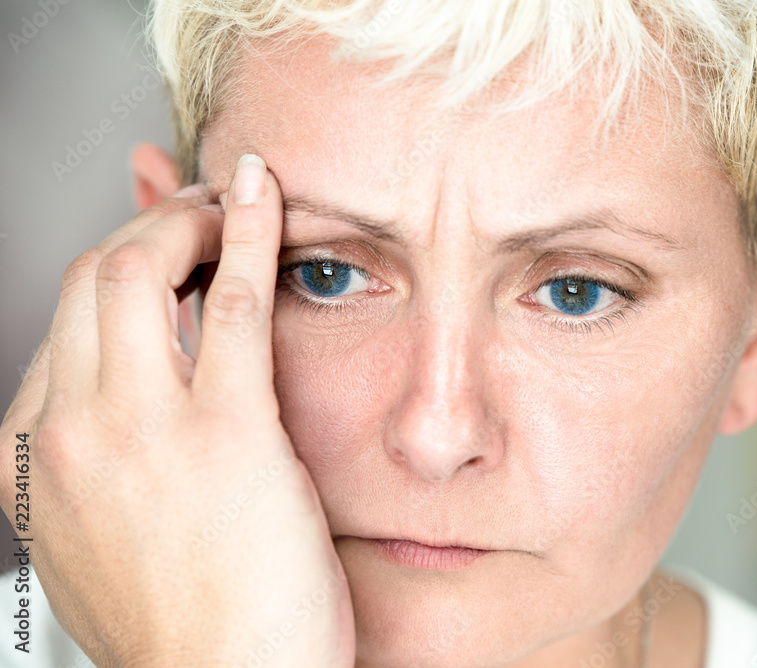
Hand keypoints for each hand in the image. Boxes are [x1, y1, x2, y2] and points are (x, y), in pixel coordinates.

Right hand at [0, 154, 354, 666]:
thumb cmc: (185, 626)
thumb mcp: (104, 534)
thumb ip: (97, 455)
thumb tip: (121, 388)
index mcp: (32, 455)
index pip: (62, 319)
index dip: (117, 268)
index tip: (160, 251)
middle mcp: (69, 429)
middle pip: (89, 277)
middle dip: (145, 226)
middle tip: (196, 218)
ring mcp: (140, 427)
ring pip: (139, 266)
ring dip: (188, 220)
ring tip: (228, 212)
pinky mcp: (226, 431)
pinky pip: (233, 299)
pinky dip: (248, 230)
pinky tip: (262, 196)